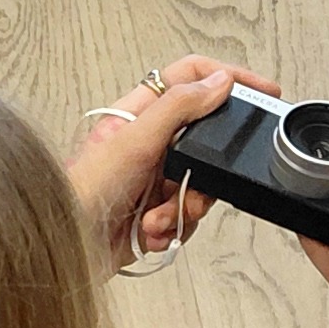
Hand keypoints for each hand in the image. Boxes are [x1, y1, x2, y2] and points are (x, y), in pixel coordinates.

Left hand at [66, 57, 257, 269]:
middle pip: (205, 142)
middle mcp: (148, 143)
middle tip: (192, 187)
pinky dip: (173, 228)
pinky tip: (149, 233)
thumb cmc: (81, 193)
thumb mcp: (134, 140)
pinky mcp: (156, 213)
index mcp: (139, 113)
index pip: (191, 78)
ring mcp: (153, 179)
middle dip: (204, 173)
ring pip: (199, 185)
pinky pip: (188, 217)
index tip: (262, 92)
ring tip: (157, 218)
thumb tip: (219, 82)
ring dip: (183, 207)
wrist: (67, 249)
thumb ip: (179, 107)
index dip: (228, 78)